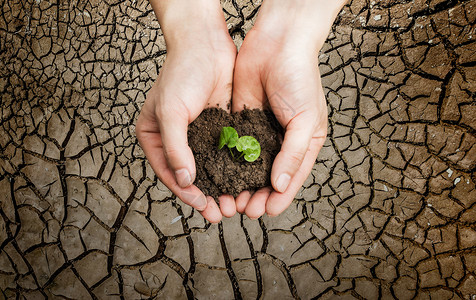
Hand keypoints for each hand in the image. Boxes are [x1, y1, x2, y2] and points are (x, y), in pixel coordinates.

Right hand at [136, 0, 236, 222]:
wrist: (205, 44)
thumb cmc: (181, 73)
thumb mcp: (170, 111)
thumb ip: (175, 147)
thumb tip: (184, 180)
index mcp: (155, 137)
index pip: (169, 172)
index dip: (185, 192)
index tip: (202, 206)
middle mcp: (176, 139)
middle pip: (190, 175)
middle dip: (206, 196)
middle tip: (221, 213)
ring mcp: (198, 134)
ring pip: (210, 168)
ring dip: (221, 186)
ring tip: (234, 204)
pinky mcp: (218, 127)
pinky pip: (225, 153)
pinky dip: (233, 168)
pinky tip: (244, 181)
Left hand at [232, 0, 346, 217]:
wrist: (277, 43)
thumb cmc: (300, 78)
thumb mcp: (305, 119)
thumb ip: (294, 153)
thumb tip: (282, 185)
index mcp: (304, 143)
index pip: (292, 178)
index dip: (279, 197)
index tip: (265, 211)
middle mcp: (282, 141)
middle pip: (268, 177)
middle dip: (256, 195)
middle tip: (242, 209)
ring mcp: (260, 132)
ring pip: (248, 167)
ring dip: (240, 184)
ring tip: (229, 199)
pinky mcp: (241, 122)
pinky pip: (234, 147)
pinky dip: (227, 163)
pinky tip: (218, 175)